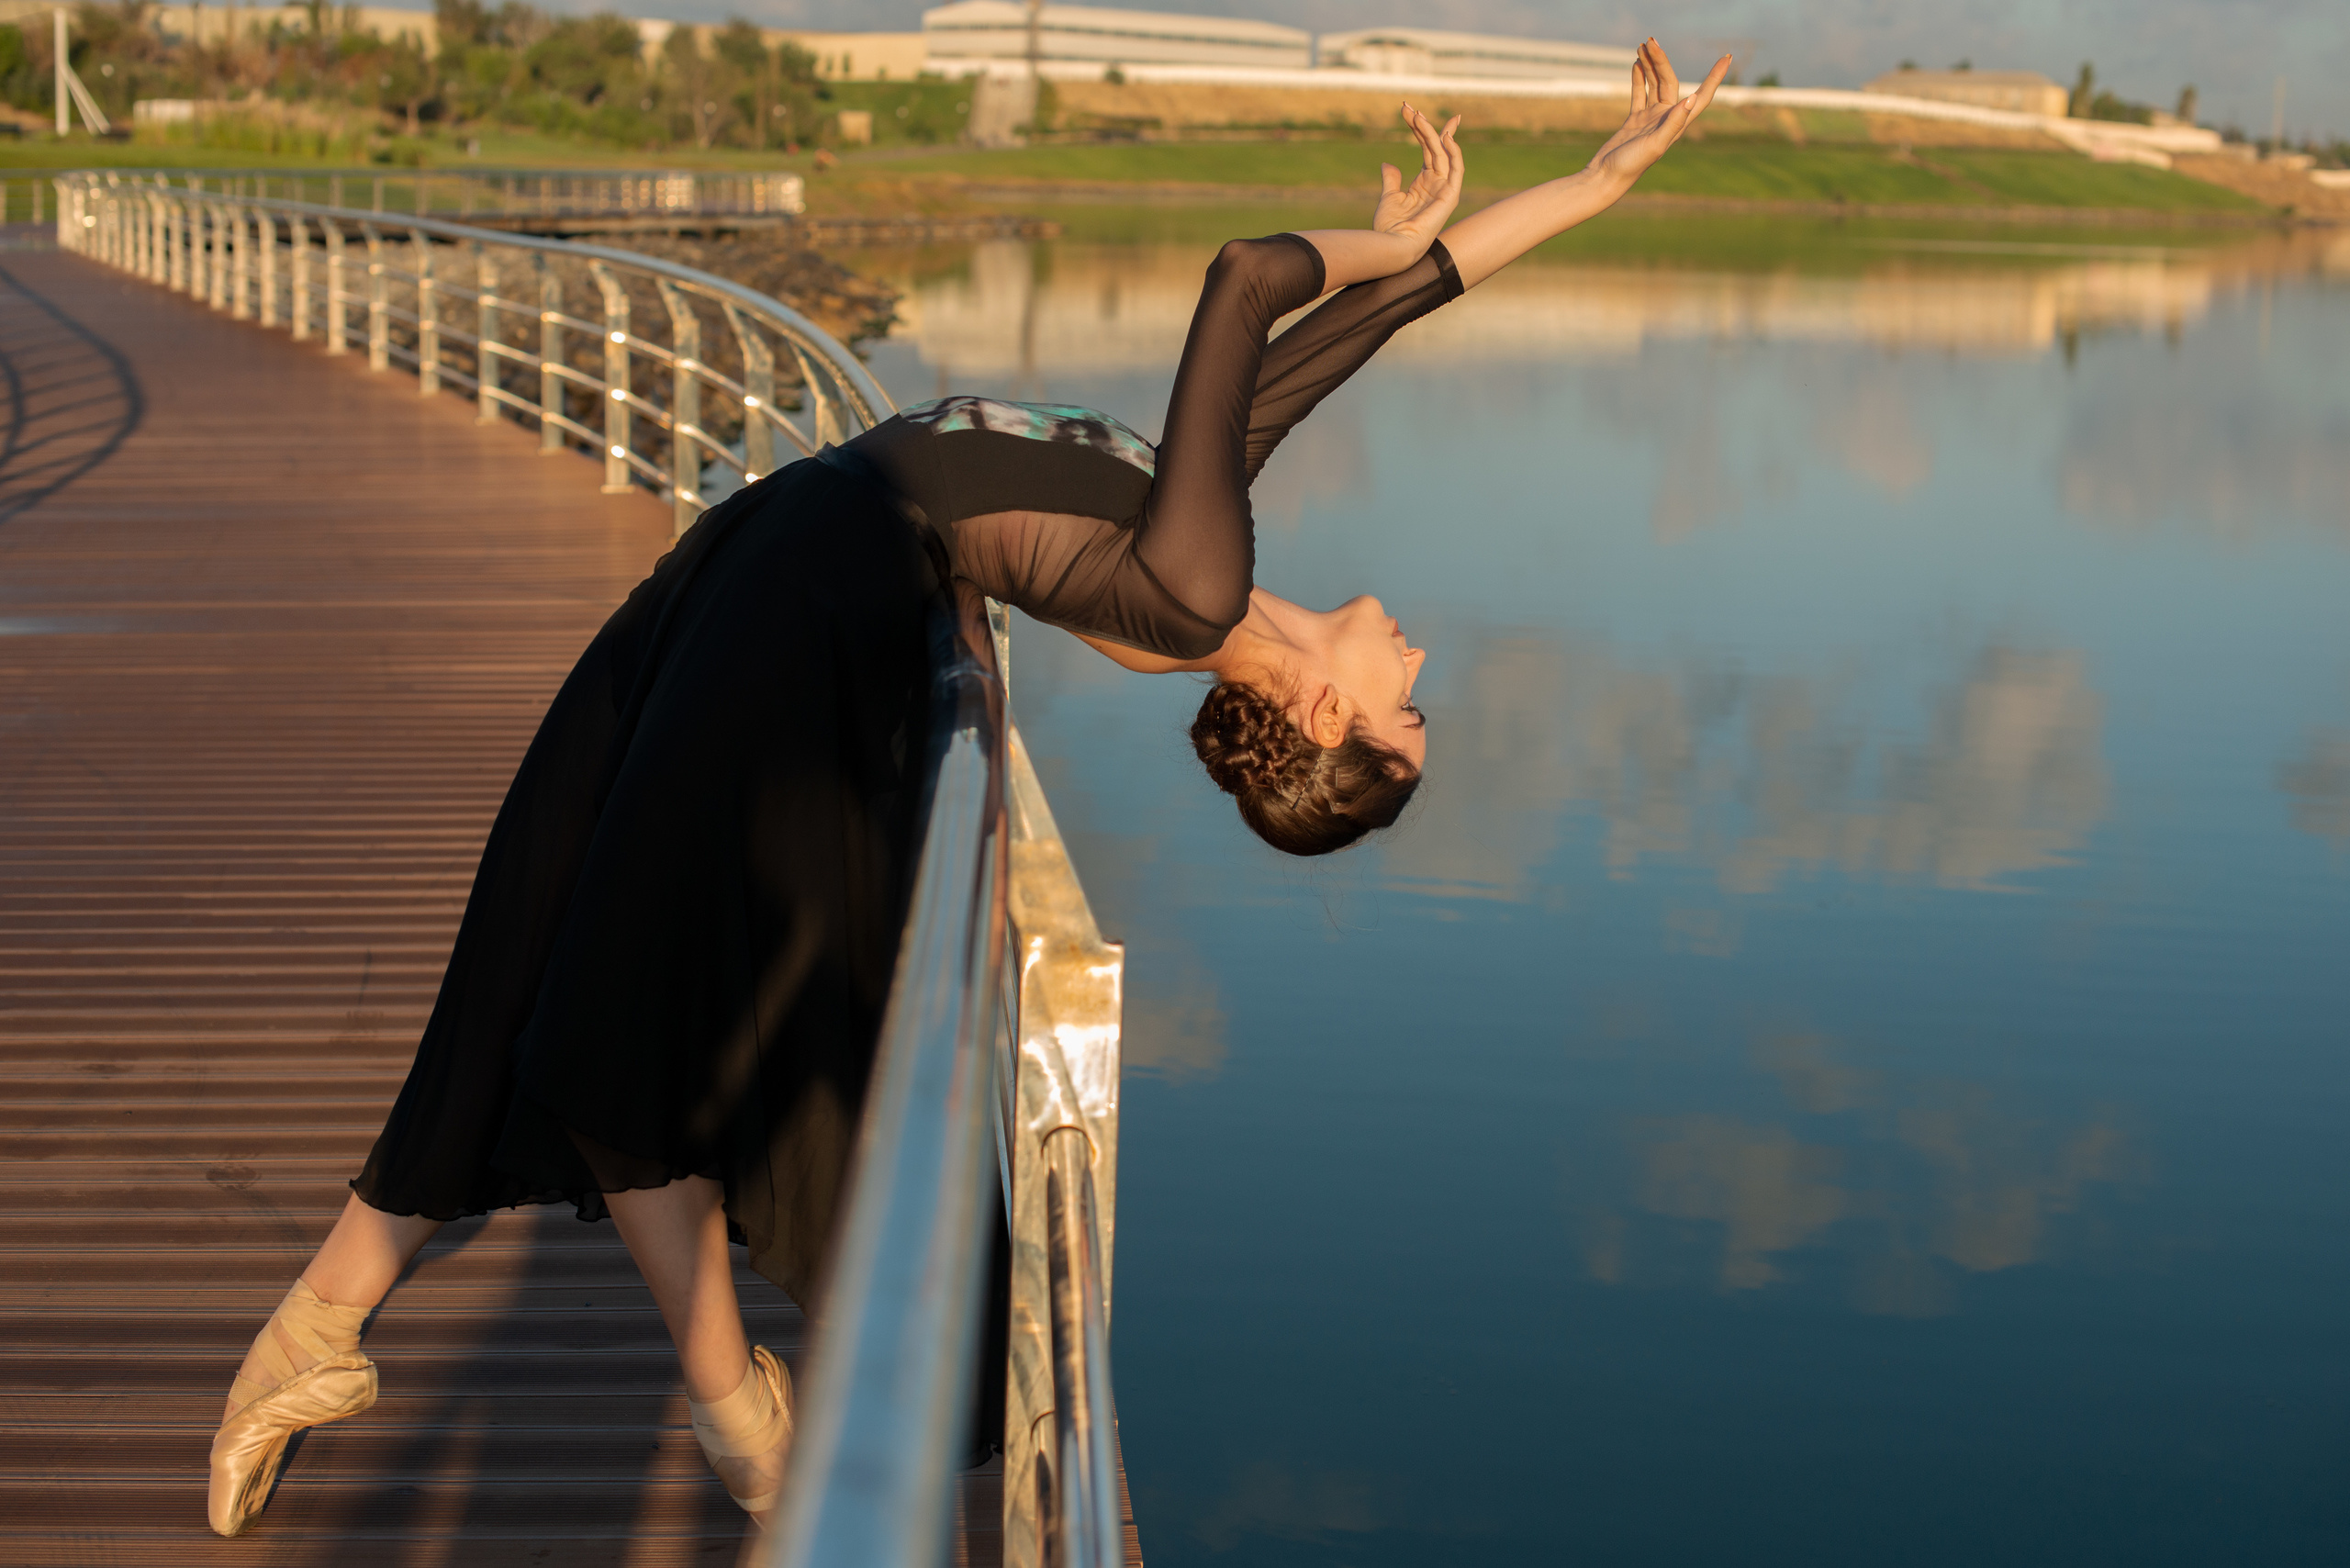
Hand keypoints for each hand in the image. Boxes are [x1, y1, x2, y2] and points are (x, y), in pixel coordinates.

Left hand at [1371, 102, 1464, 248]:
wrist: (1392, 246)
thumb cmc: (1390, 228)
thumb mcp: (1389, 198)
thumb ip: (1392, 180)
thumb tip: (1388, 163)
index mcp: (1423, 184)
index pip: (1427, 150)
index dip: (1420, 130)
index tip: (1409, 111)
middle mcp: (1436, 184)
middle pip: (1435, 147)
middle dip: (1423, 126)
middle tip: (1409, 107)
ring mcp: (1444, 189)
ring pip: (1442, 153)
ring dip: (1432, 132)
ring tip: (1417, 116)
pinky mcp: (1449, 196)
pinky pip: (1456, 169)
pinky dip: (1454, 152)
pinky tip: (1446, 135)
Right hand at [1587, 38, 1729, 187]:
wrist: (1606, 176)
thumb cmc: (1631, 165)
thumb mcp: (1655, 145)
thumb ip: (1673, 123)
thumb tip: (1690, 99)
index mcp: (1677, 124)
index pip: (1701, 96)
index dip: (1715, 77)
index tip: (1726, 58)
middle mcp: (1667, 119)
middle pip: (1669, 81)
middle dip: (1661, 60)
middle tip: (1650, 40)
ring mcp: (1651, 118)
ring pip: (1654, 84)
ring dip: (1650, 65)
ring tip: (1642, 45)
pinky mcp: (1635, 120)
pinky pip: (1640, 93)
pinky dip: (1639, 78)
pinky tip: (1636, 63)